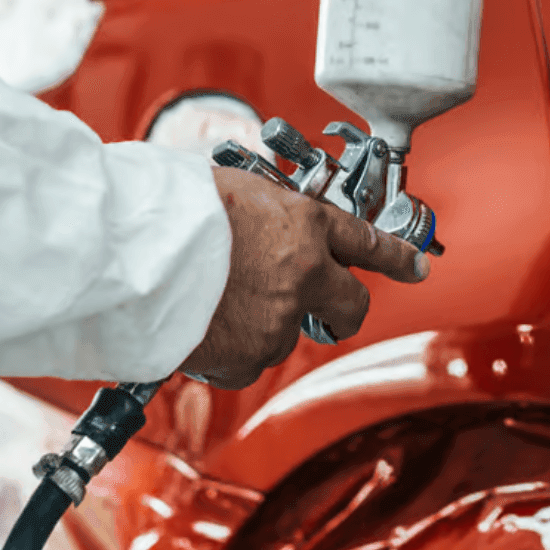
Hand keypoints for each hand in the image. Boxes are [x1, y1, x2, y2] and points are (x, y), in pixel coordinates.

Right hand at [180, 166, 428, 388]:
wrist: (134, 253)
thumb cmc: (173, 210)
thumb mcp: (235, 188)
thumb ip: (267, 212)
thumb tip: (268, 224)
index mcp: (305, 226)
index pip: (367, 242)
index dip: (397, 257)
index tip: (415, 267)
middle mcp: (303, 277)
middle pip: (351, 306)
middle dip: (345, 309)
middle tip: (328, 309)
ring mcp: (278, 322)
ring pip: (286, 333)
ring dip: (261, 322)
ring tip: (214, 299)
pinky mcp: (247, 357)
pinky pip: (247, 361)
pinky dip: (229, 350)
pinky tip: (201, 324)